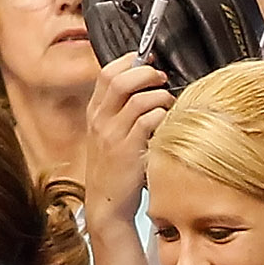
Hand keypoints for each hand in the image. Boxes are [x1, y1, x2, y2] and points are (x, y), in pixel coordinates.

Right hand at [87, 51, 172, 227]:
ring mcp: (113, 135)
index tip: (147, 59)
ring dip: (160, 96)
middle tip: (161, 78)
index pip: (107, 73)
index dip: (129, 61)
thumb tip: (142, 87)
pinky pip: (149, 121)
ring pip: (139, 99)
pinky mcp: (129, 150)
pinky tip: (167, 124)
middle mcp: (101, 120)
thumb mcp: (107, 137)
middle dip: (146, 72)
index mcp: (95, 113)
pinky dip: (162, 116)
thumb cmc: (114, 171)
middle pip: (121, 79)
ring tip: (168, 104)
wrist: (107, 205)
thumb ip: (119, 112)